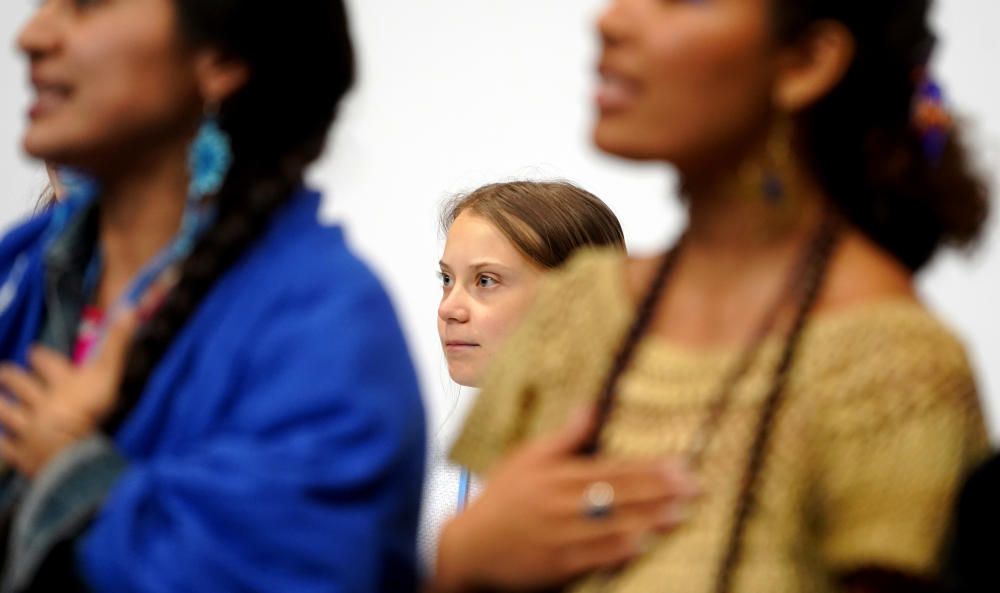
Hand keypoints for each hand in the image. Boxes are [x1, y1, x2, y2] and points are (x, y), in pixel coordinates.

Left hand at [0, 310, 137, 476]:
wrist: (69, 450)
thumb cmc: (91, 409)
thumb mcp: (109, 372)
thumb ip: (117, 342)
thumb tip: (128, 307)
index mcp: (60, 380)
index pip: (46, 362)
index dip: (39, 355)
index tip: (32, 351)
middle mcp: (39, 399)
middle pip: (21, 385)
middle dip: (11, 376)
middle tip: (4, 371)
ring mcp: (28, 426)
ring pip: (7, 412)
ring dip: (0, 405)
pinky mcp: (22, 450)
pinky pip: (7, 446)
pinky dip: (3, 442)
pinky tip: (0, 440)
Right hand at [433, 407, 700, 591]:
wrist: (468, 548)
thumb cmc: (500, 500)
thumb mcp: (526, 458)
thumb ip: (563, 437)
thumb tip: (592, 407)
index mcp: (555, 475)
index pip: (610, 468)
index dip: (647, 467)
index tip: (679, 464)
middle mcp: (559, 503)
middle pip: (617, 494)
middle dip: (658, 490)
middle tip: (694, 486)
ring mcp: (558, 535)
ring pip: (610, 525)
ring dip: (648, 519)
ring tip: (681, 513)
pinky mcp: (556, 565)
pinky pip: (593, 557)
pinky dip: (618, 551)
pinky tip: (644, 545)